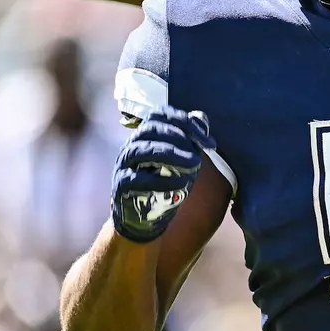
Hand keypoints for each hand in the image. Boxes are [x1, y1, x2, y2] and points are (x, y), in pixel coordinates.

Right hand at [112, 107, 214, 242]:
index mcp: (145, 135)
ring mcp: (124, 165)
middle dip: (179, 136)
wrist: (143, 215)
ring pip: (142, 150)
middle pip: (150, 129)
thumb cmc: (163, 182)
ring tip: (194, 163)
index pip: (159, 115)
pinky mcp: (121, 186)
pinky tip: (181, 183)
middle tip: (201, 153)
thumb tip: (201, 118)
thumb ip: (189, 139)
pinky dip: (162, 180)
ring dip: (171, 154)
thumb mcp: (180, 160)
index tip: (208, 142)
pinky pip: (138, 179)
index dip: (184, 121)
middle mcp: (132, 145)